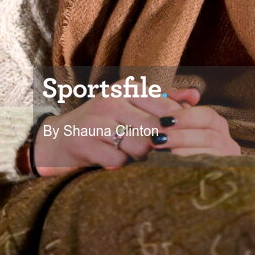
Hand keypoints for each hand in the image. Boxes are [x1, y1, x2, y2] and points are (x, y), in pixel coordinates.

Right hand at [32, 86, 238, 175]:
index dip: (177, 129)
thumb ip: (164, 101)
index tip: (180, 142)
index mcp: (127, 88)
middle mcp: (112, 100)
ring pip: (139, 146)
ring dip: (141, 158)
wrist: (58, 139)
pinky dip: (121, 166)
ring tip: (135, 158)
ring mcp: (97, 121)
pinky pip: (118, 160)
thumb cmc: (103, 124)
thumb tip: (196, 97)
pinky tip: (116, 163)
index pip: (166, 108)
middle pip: (155, 129)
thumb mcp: (131, 106)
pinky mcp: (84, 142)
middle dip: (161, 146)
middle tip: (159, 155)